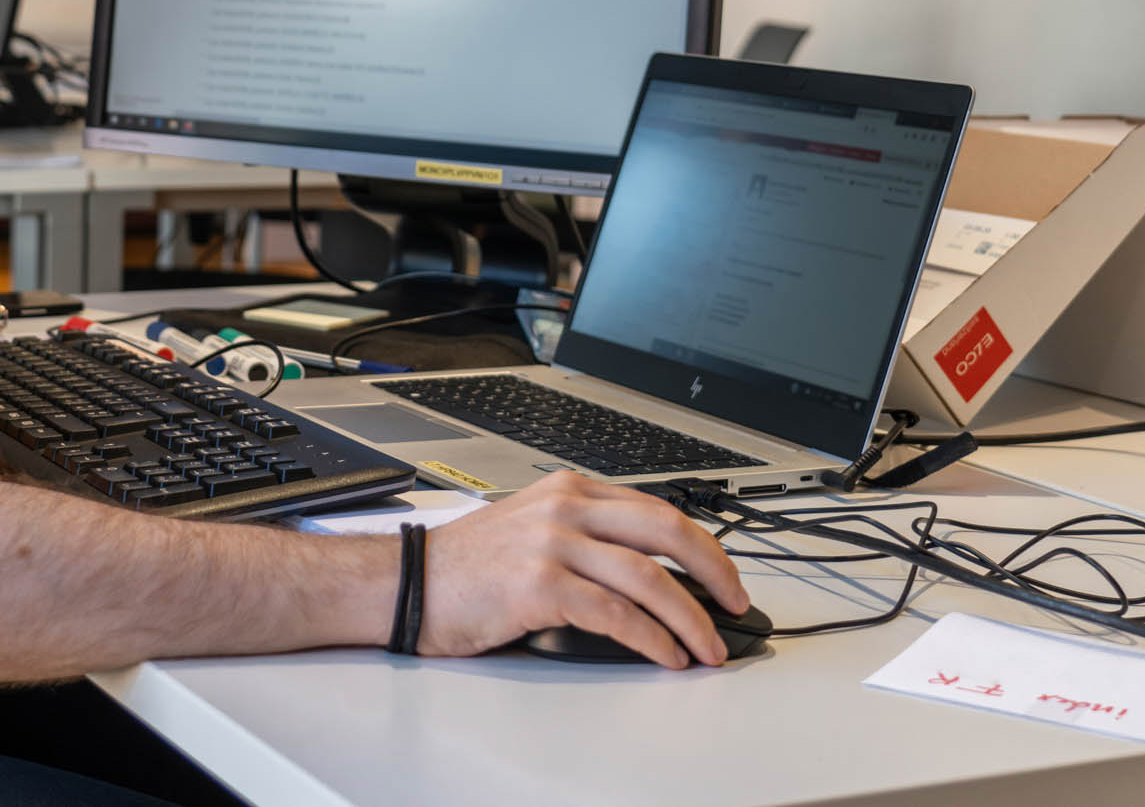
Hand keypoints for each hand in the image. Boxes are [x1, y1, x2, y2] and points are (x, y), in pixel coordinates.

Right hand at [417, 473, 747, 668]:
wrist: (407, 582)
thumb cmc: (467, 566)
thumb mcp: (533, 528)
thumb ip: (587, 537)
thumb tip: (652, 576)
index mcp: (570, 489)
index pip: (658, 510)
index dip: (703, 547)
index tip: (725, 579)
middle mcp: (567, 508)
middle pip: (668, 532)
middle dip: (715, 573)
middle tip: (736, 607)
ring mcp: (554, 543)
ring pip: (649, 578)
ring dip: (691, 619)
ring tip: (708, 647)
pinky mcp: (540, 585)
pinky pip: (616, 614)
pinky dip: (651, 638)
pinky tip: (666, 654)